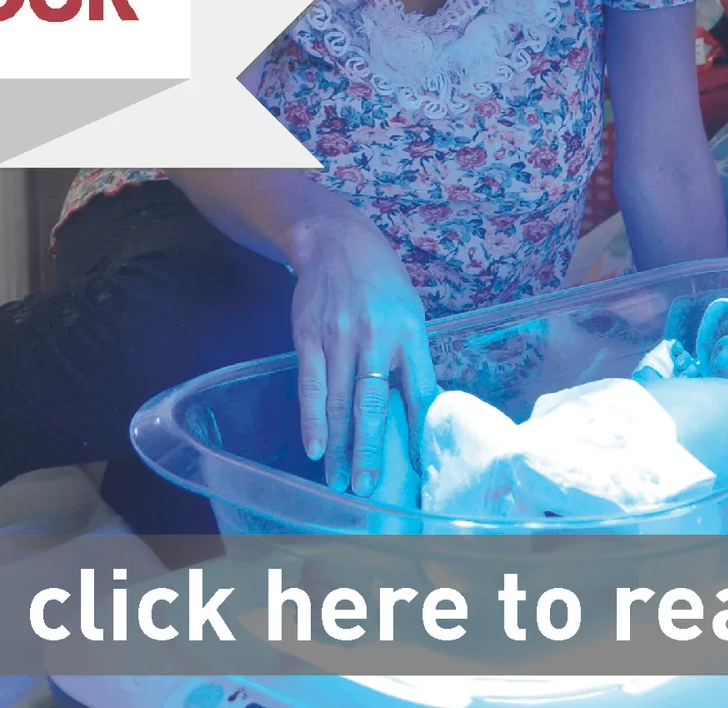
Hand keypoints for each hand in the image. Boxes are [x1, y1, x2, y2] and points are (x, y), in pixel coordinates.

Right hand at [286, 214, 440, 497]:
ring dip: (339, 446)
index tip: (418, 466)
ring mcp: (338, 336)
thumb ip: (413, 357)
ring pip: (338, 401)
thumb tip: (419, 408)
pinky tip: (314, 447)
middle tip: (369, 486)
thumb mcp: (410, 312)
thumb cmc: (381, 281)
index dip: (417, 430)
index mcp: (409, 332)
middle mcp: (374, 336)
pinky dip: (311, 419)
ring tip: (339, 480)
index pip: (418, 390)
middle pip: (372, 403)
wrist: (335, 241)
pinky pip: (309, 385)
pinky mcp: (308, 336)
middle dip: (371, 449)